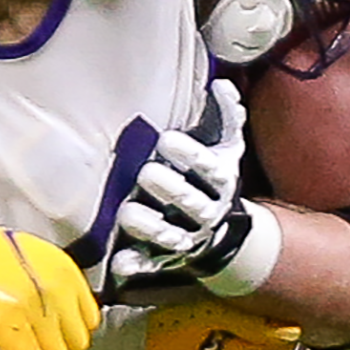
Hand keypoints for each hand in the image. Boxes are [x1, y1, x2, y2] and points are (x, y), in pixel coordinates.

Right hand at [0, 228, 101, 349]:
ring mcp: (33, 311)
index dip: (74, 331)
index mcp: (65, 273)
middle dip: (60, 348)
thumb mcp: (37, 257)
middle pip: (76, 341)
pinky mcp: (8, 327)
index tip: (62, 335)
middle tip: (43, 348)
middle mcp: (55, 292)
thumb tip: (63, 311)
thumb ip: (56, 285)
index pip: (90, 319)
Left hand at [109, 84, 250, 287]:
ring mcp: (187, 237)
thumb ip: (228, 119)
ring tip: (128, 214)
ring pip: (170, 234)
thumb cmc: (214, 183)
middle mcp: (206, 212)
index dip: (190, 155)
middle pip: (189, 201)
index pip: (207, 168)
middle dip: (169, 188)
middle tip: (146, 172)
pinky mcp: (167, 258)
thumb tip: (221, 84)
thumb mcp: (228, 152)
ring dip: (151, 226)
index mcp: (221, 183)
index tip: (167, 140)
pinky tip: (121, 264)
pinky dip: (137, 265)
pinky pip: (152, 264)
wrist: (225, 235)